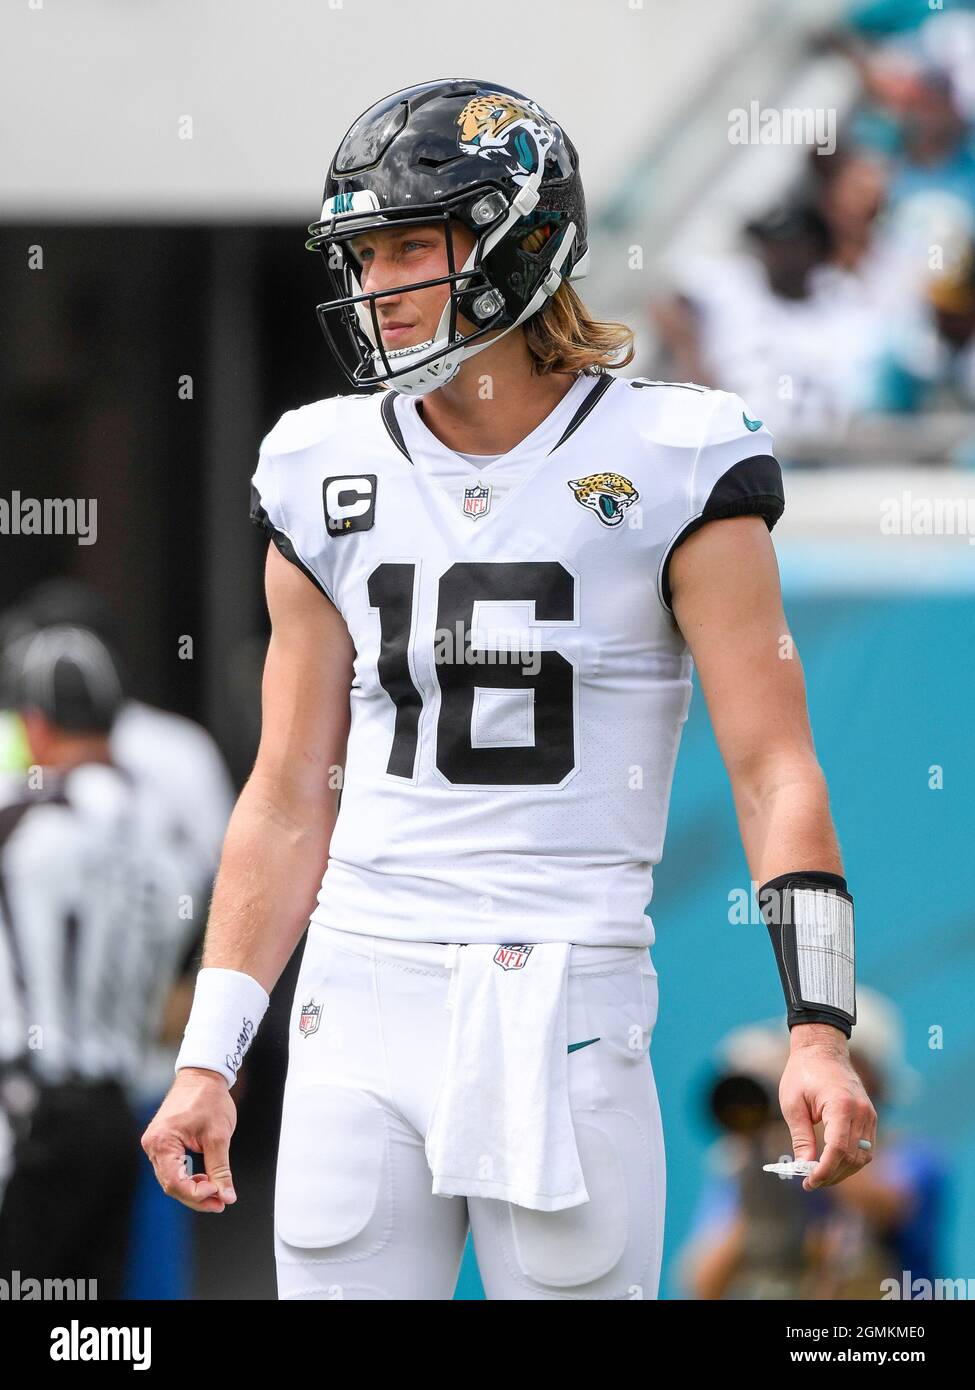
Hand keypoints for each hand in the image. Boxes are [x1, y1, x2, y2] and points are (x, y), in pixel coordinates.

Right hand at [141, 1068, 237, 1212]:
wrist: (203, 1075)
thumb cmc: (210, 1099)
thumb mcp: (219, 1136)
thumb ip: (221, 1169)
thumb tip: (227, 1197)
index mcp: (162, 1141)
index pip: (174, 1182)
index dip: (196, 1195)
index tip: (218, 1195)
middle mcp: (152, 1144)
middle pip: (171, 1184)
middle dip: (197, 1197)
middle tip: (221, 1203)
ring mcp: (155, 1144)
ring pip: (172, 1179)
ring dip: (193, 1189)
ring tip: (217, 1192)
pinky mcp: (162, 1143)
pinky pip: (172, 1168)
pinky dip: (188, 1177)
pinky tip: (206, 1179)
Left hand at [779, 1023, 876, 1191]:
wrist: (822, 1049)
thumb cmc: (803, 1073)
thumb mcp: (792, 1104)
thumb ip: (801, 1137)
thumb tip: (804, 1167)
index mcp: (840, 1105)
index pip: (837, 1149)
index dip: (824, 1171)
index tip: (808, 1182)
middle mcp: (861, 1111)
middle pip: (852, 1157)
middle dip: (831, 1175)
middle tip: (809, 1182)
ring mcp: (869, 1114)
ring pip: (863, 1157)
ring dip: (843, 1171)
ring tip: (819, 1176)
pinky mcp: (870, 1116)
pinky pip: (866, 1148)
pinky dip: (851, 1160)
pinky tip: (833, 1163)